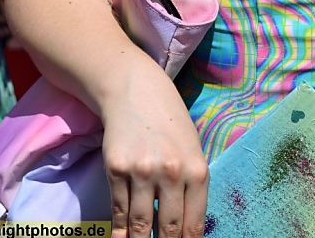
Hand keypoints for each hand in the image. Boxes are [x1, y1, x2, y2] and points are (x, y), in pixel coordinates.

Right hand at [101, 70, 208, 237]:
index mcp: (197, 170)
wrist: (137, 91)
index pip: (193, 225)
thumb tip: (186, 230)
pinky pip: (118, 212)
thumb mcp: (192, 150)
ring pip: (140, 225)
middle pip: (168, 230)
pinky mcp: (117, 170)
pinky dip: (118, 233)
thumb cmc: (171, 123)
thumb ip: (192, 187)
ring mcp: (142, 172)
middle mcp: (172, 173)